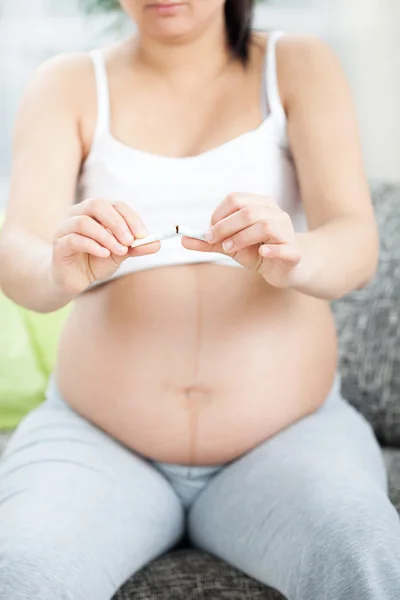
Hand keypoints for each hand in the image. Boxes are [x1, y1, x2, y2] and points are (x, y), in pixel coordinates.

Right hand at [51, 198, 158, 293]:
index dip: (130, 217)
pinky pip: (74, 239)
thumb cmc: (97, 260)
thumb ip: (137, 247)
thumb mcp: (121, 253)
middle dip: (117, 222)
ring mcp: (65, 227)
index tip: (142, 234)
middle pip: (97, 204)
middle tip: (129, 240)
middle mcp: (78, 213)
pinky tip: (104, 254)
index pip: (114, 205)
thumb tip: (156, 243)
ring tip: (119, 251)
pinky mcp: (59, 244)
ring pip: (84, 221)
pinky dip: (93, 246)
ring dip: (106, 236)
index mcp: (96, 211)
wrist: (76, 280)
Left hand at [182, 193, 303, 288]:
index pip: (236, 199)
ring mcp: (287, 231)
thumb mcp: (231, 245)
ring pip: (264, 225)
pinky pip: (285, 247)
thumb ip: (209, 242)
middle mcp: (275, 213)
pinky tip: (262, 254)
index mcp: (259, 205)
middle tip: (214, 240)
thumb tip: (183, 240)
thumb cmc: (257, 251)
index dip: (219, 214)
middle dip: (226, 226)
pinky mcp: (294, 251)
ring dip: (242, 237)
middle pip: (248, 211)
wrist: (286, 268)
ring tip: (230, 249)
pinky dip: (272, 250)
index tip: (210, 231)